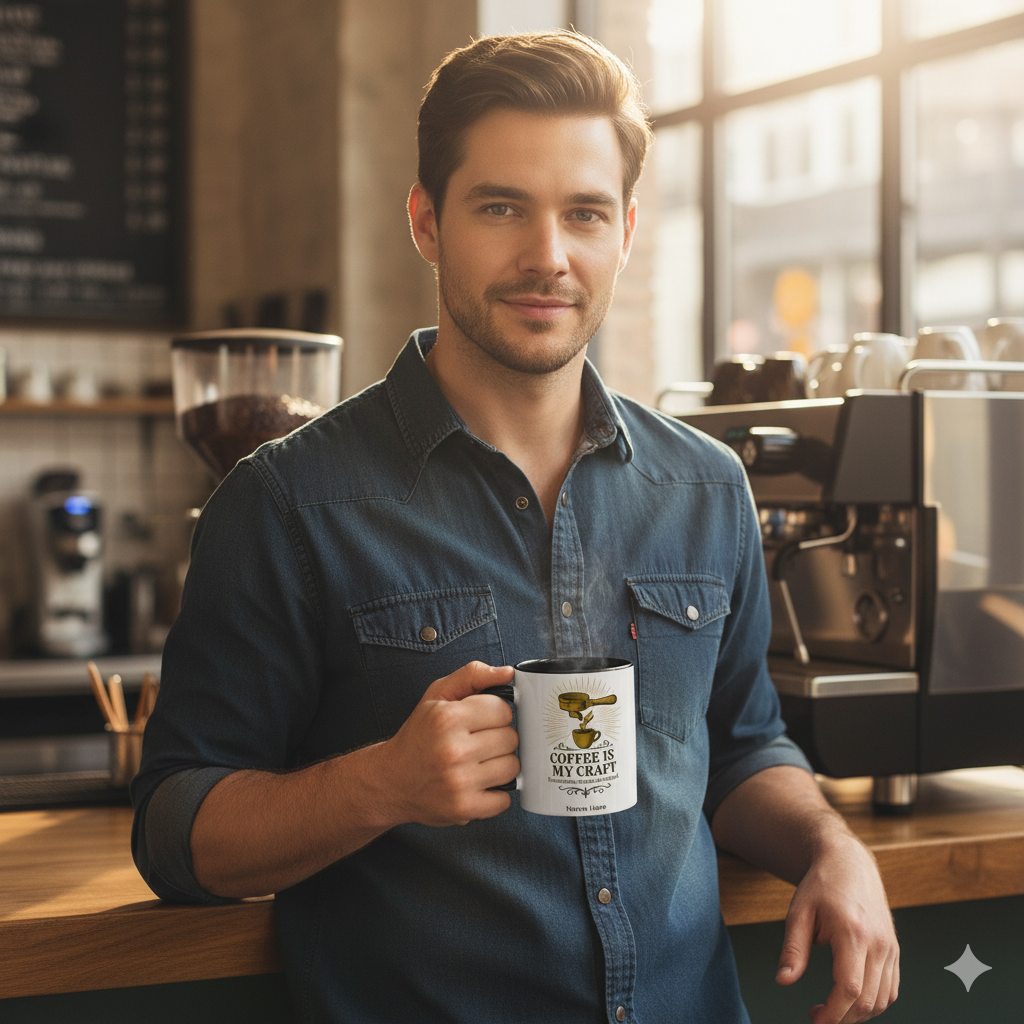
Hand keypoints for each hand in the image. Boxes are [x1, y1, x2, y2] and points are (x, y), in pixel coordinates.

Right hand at [381, 661, 518, 826]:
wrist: (391, 780)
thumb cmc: (418, 736)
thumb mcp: (437, 695)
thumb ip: (472, 676)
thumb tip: (507, 673)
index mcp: (448, 719)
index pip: (503, 710)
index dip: (495, 713)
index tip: (482, 720)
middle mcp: (453, 750)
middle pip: (511, 738)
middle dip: (498, 738)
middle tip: (478, 741)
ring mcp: (460, 783)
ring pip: (512, 767)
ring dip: (500, 764)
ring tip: (479, 762)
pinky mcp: (464, 808)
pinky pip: (504, 799)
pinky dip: (496, 793)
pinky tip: (478, 784)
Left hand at [776, 834, 898, 1022]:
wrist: (849, 862)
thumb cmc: (822, 884)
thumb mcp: (798, 912)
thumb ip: (793, 949)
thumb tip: (783, 980)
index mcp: (853, 932)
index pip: (849, 988)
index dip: (833, 1013)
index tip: (815, 1020)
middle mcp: (878, 943)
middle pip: (868, 1000)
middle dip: (843, 1018)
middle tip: (817, 1016)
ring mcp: (890, 947)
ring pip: (882, 999)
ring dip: (858, 1014)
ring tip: (831, 1008)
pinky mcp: (894, 950)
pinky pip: (890, 989)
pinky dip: (873, 1002)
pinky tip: (851, 998)